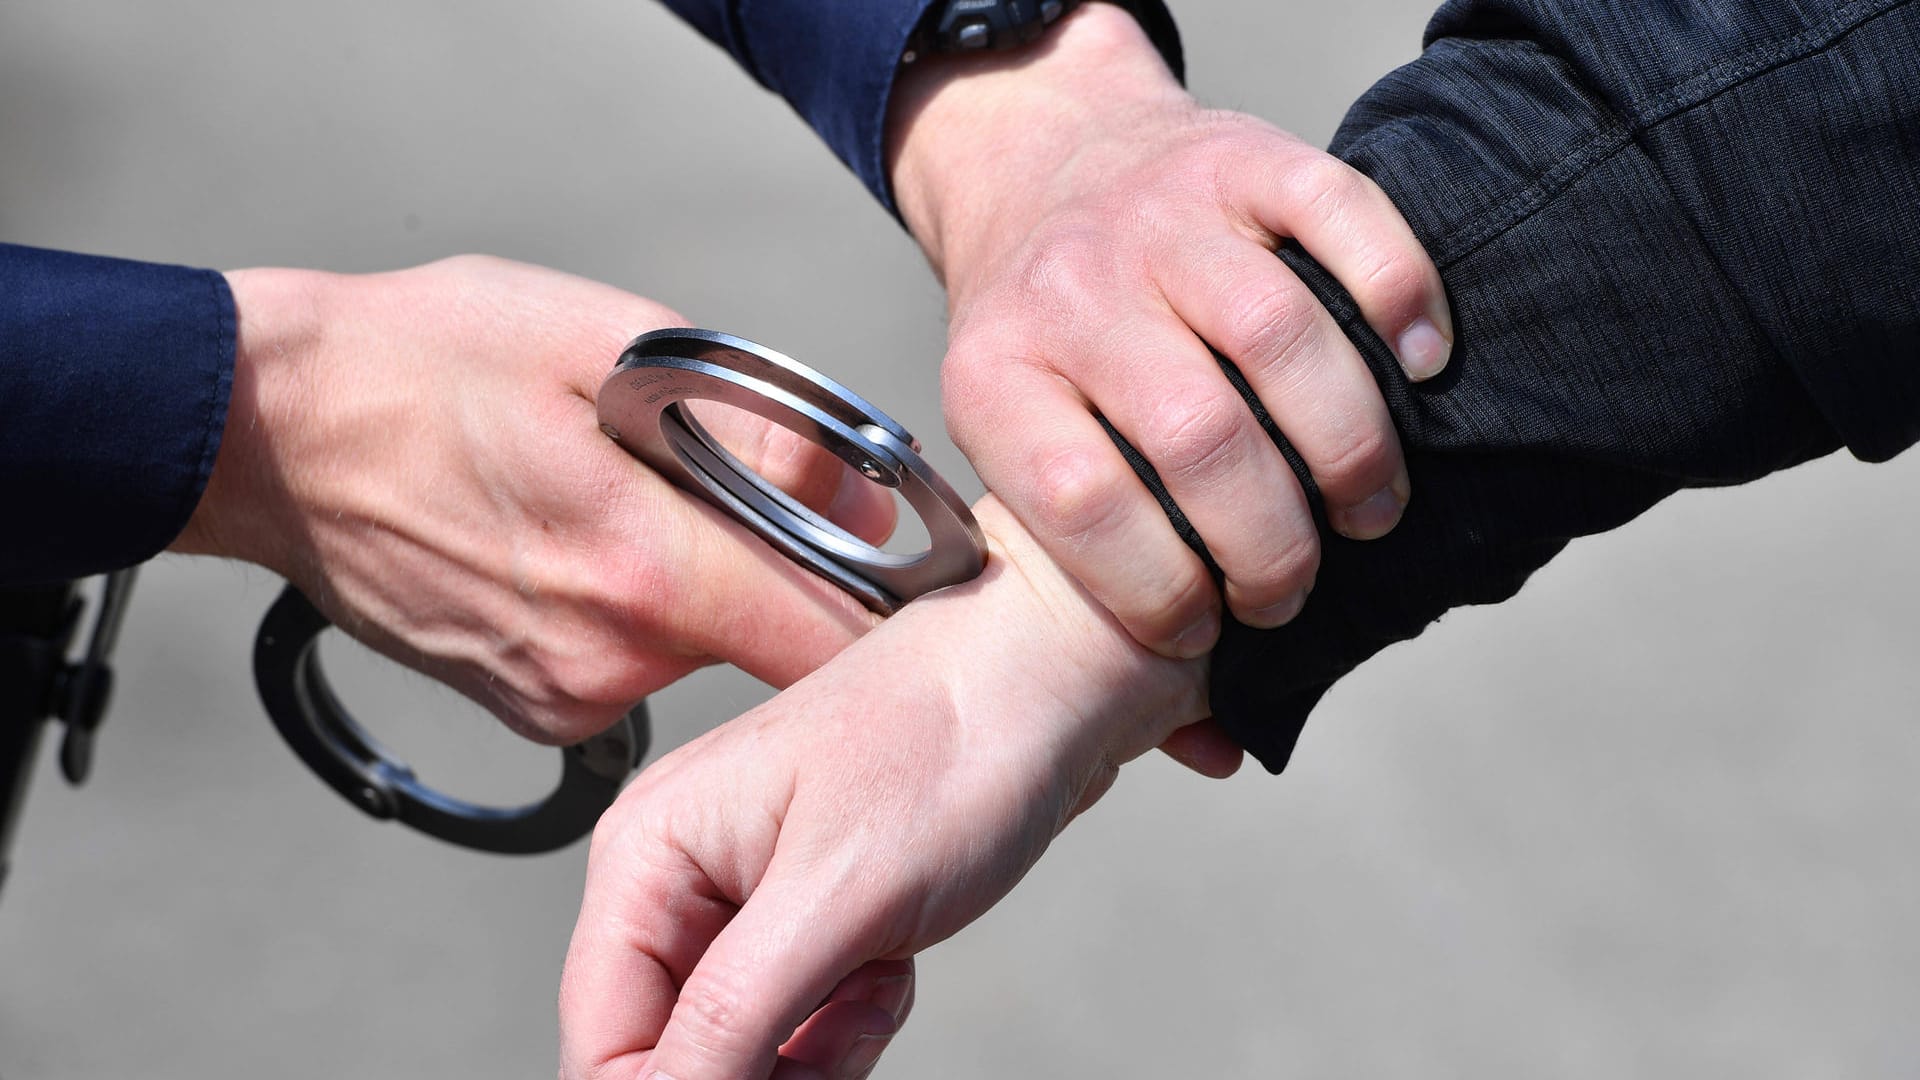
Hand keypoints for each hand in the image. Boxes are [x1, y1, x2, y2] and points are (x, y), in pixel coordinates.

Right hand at [170, 255, 891, 743]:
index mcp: (645, 567)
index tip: (906, 566)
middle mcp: (612, 659)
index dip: (889, 605)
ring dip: (697, 578)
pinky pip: (633, 664)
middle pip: (770, 633)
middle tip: (719, 478)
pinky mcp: (530, 708)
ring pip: (699, 645)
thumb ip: (748, 424)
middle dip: (776, 560)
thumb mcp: (607, 341)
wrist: (268, 434)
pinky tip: (572, 541)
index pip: (830, 639)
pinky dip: (634, 608)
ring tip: (618, 498)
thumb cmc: (424, 362)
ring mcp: (564, 694)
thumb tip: (850, 490)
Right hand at [558, 497, 1208, 1078]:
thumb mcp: (834, 896)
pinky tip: (890, 970)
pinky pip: (799, 1018)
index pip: (605, 1045)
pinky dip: (848, 1022)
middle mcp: (678, 874)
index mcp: (646, 854)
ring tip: (878, 985)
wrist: (1056, 674)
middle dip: (765, 1069)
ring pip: (742, 1047)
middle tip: (847, 1031)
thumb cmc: (955, 736)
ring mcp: (744, 894)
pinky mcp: (807, 911)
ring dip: (816, 1051)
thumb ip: (729, 1015)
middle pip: (675, 1052)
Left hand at [888, 3, 1452, 657]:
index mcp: (994, 375)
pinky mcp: (1246, 157)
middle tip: (1296, 588)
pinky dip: (1401, 300)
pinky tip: (1422, 366)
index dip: (1161, 591)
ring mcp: (1162, 214)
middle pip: (1198, 435)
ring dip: (1349, 449)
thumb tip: (1214, 745)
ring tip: (1371, 512)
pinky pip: (1345, 217)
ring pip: (1282, 336)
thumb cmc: (1051, 348)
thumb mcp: (1018, 447)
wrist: (1048, 164)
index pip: (1083, 504)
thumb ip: (1096, 584)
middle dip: (1271, 544)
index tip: (1210, 634)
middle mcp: (1072, 288)